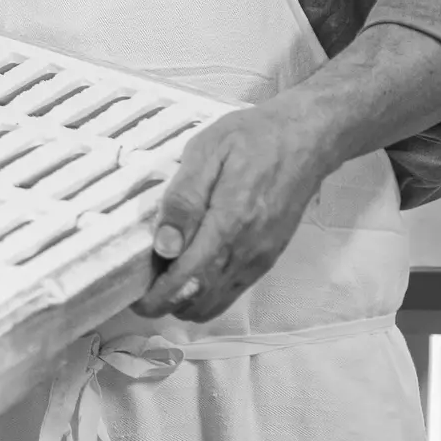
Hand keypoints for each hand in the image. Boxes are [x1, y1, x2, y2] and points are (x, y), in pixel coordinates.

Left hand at [131, 99, 337, 322]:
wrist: (307, 139)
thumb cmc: (252, 138)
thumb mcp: (207, 152)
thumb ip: (184, 200)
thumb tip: (164, 247)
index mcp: (229, 224)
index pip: (188, 280)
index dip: (157, 297)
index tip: (134, 299)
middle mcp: (247, 252)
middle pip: (199, 302)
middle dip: (166, 302)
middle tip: (141, 284)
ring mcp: (260, 259)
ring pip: (216, 302)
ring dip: (185, 301)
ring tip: (161, 276)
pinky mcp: (267, 258)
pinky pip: (232, 291)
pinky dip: (206, 292)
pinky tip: (189, 268)